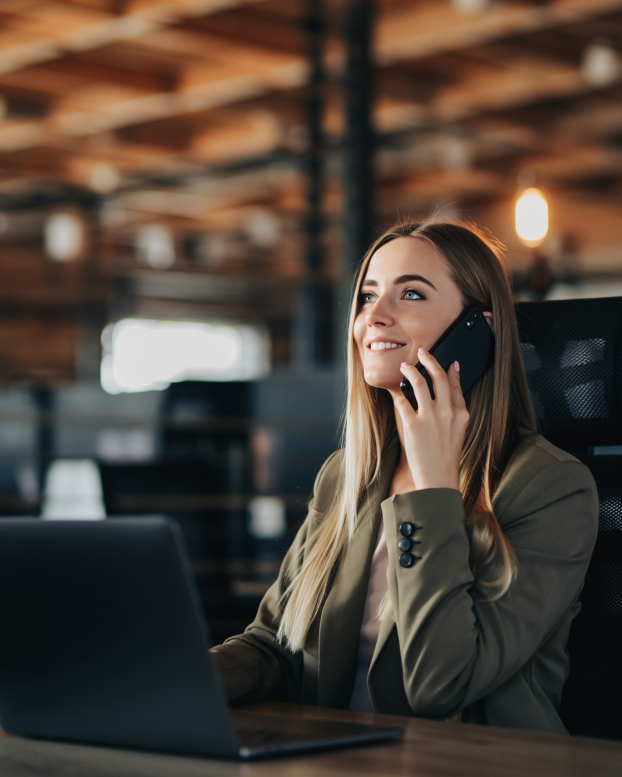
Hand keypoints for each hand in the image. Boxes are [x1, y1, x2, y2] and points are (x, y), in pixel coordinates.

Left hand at [393, 348, 468, 490]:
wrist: (438, 478)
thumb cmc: (446, 457)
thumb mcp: (459, 433)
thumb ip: (455, 412)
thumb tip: (448, 394)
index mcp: (461, 414)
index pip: (456, 385)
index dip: (451, 371)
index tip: (449, 362)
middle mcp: (447, 412)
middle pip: (439, 377)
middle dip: (430, 361)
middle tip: (423, 352)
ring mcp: (429, 417)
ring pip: (420, 383)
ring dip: (411, 371)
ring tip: (404, 367)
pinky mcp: (412, 424)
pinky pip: (403, 401)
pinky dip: (398, 395)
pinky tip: (396, 392)